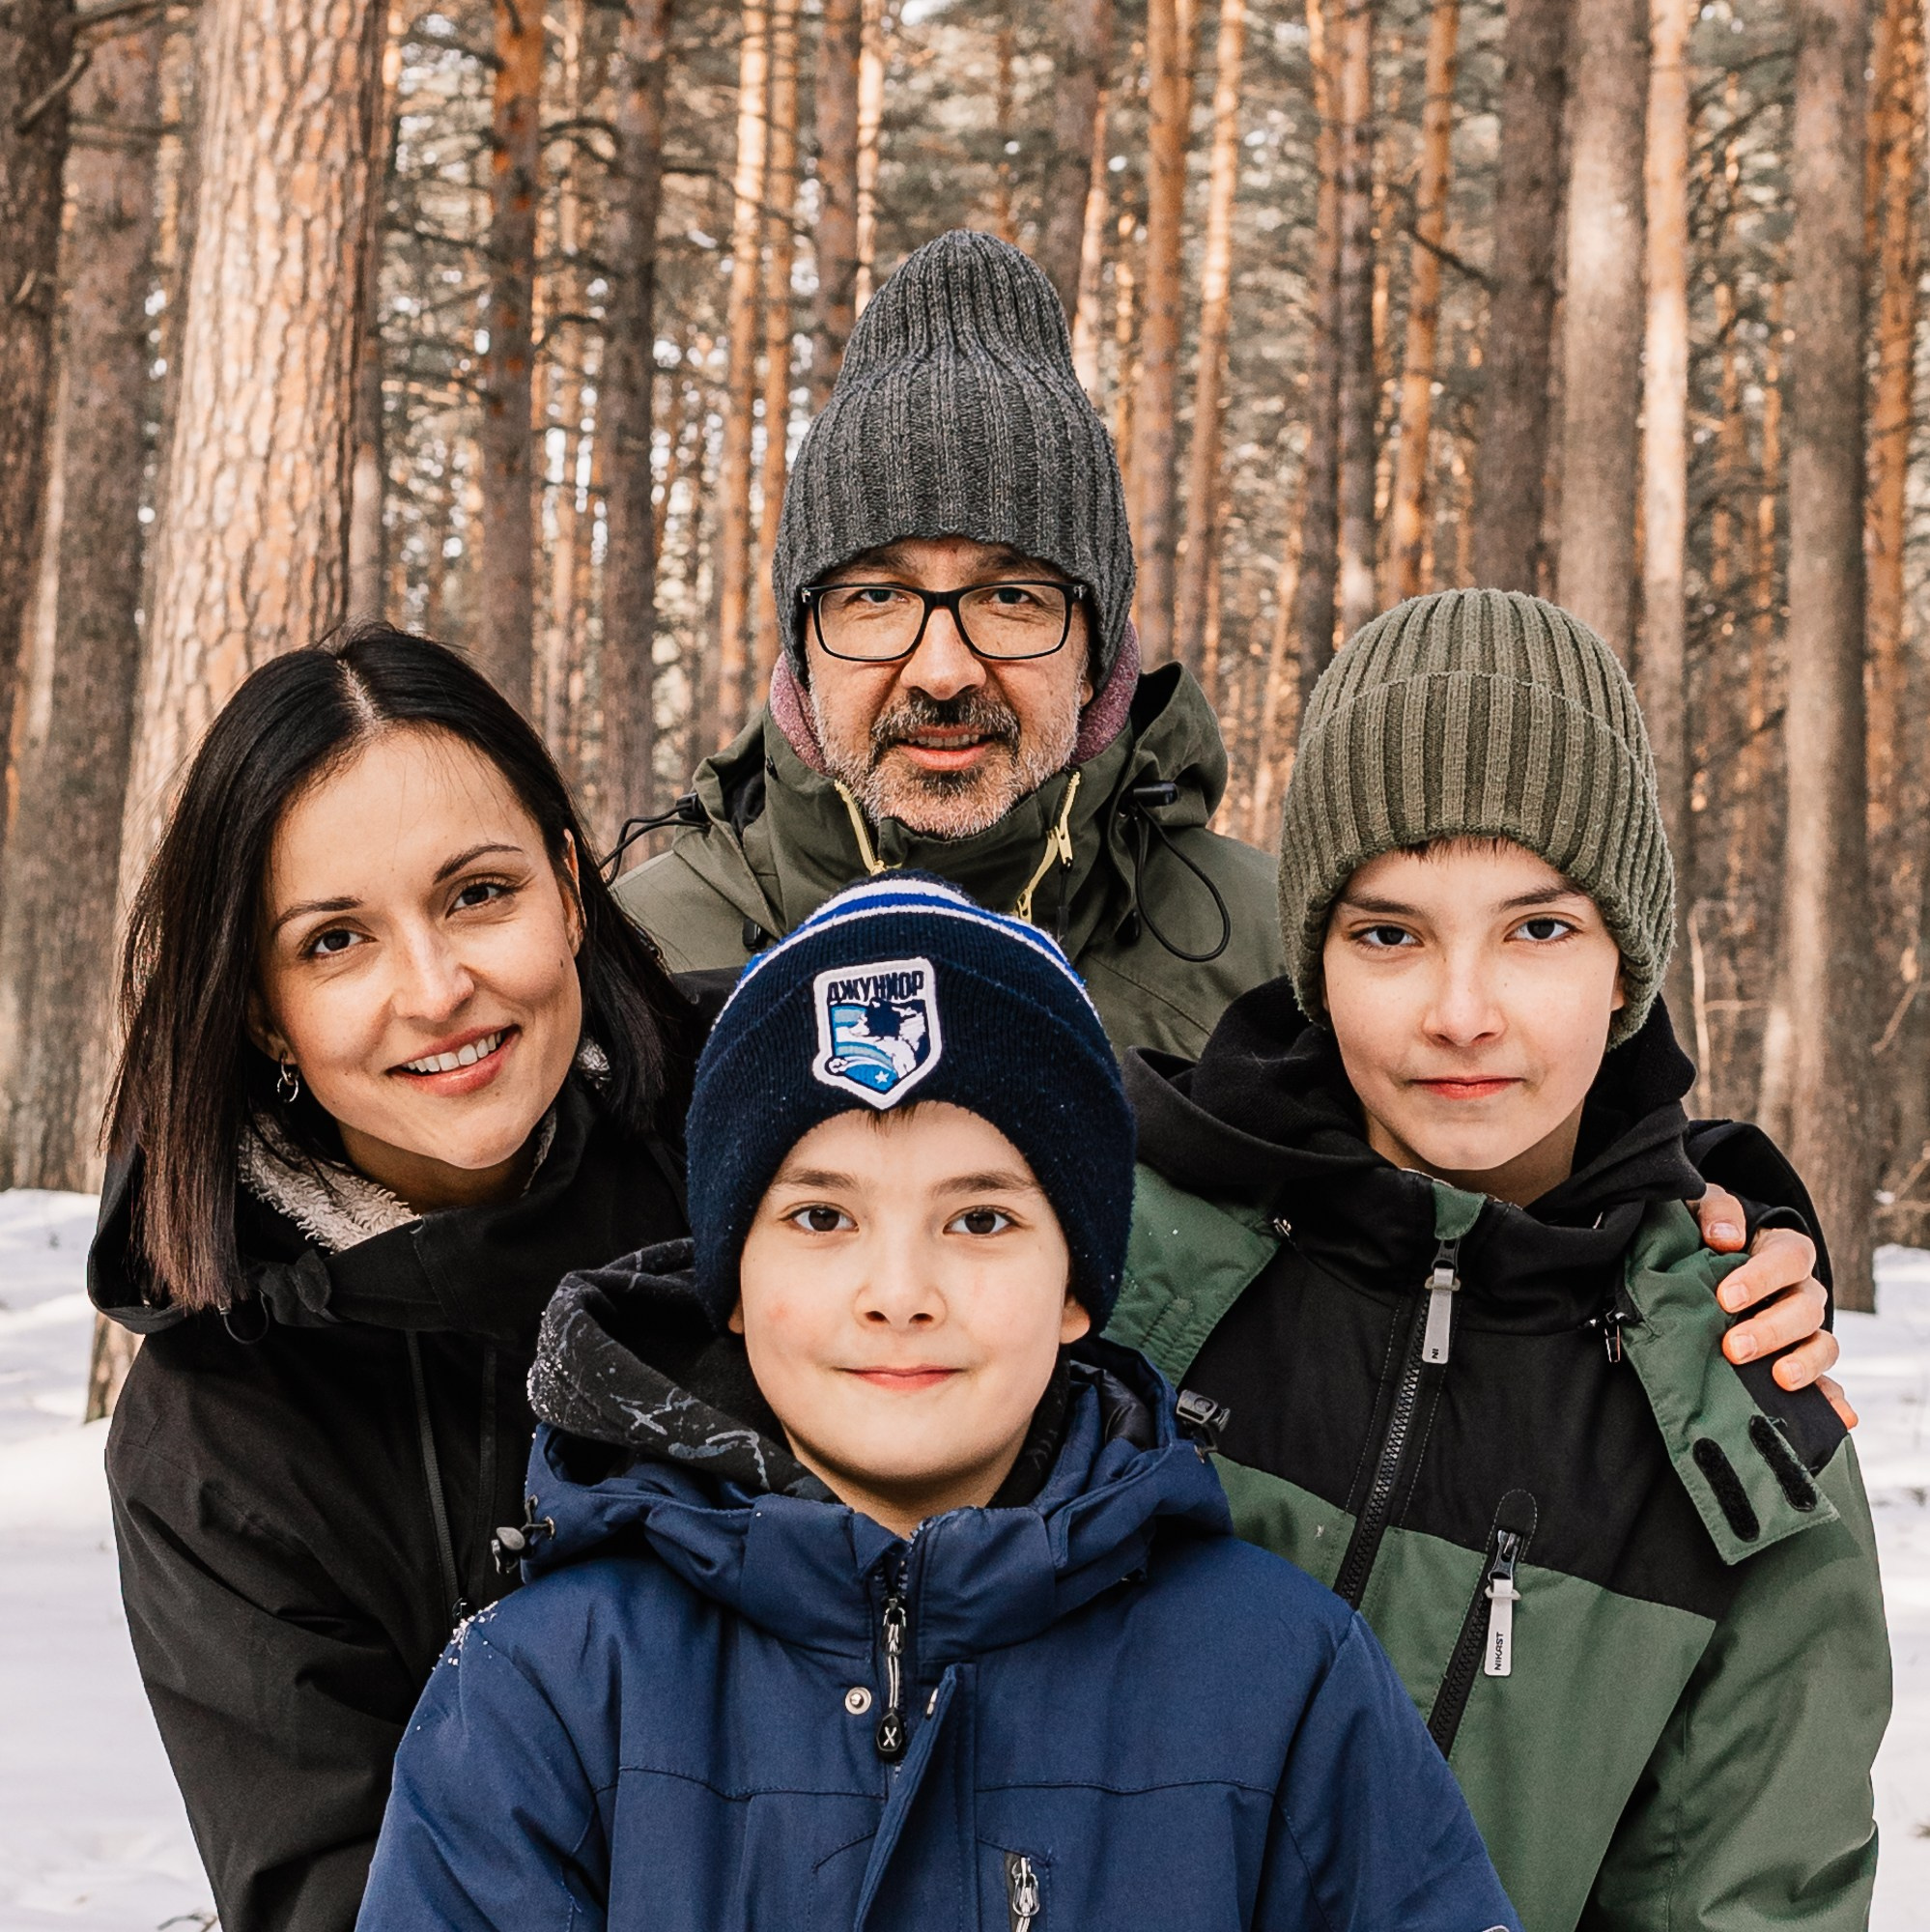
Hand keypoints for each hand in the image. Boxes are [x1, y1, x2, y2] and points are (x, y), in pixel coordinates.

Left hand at [1691, 1187, 1856, 1428]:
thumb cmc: (1706, 1232)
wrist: (1704, 1260)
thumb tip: (1726, 1237)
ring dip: (1803, 1364)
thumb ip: (1714, 1211)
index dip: (1761, 1278)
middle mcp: (1802, 1290)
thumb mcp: (1702, 1209)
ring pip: (1821, 1345)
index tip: (1726, 1297)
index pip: (1788, 1259)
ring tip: (1779, 1379)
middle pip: (1804, 1309)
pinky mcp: (1798, 1359)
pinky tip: (1838, 1420)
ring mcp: (1805, 1329)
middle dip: (1770, 1330)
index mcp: (1784, 1250)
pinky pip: (1826, 1382)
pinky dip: (1833, 1400)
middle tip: (1733, 1347)